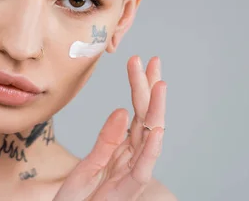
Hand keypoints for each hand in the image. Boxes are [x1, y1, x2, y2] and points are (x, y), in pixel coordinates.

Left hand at [54, 56, 166, 200]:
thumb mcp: (88, 166)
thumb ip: (106, 140)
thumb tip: (121, 109)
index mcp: (123, 152)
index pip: (137, 113)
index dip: (140, 87)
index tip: (141, 61)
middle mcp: (133, 161)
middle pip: (146, 119)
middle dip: (150, 90)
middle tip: (153, 60)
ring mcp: (132, 176)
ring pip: (149, 139)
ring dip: (156, 111)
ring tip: (159, 84)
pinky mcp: (127, 192)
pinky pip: (142, 170)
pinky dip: (151, 150)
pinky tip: (155, 129)